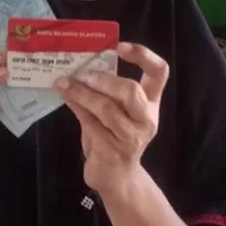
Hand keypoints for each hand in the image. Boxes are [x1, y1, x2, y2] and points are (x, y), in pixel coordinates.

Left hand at [55, 42, 169, 194]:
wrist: (116, 179)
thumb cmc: (113, 138)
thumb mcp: (114, 112)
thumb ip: (104, 91)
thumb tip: (79, 65)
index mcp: (151, 103)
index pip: (159, 72)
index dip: (143, 55)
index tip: (119, 46)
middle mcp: (146, 119)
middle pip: (132, 91)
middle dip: (104, 79)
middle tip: (83, 74)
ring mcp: (131, 137)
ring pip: (108, 108)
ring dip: (84, 93)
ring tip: (65, 84)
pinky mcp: (113, 151)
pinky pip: (92, 124)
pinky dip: (77, 107)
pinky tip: (66, 97)